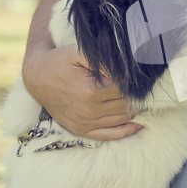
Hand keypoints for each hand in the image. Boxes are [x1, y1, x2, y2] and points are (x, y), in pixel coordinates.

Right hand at [22, 44, 142, 139]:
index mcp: (91, 91)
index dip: (137, 82)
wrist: (37, 77)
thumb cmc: (61, 61)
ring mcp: (85, 123)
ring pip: (123, 119)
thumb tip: (127, 68)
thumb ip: (104, 59)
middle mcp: (89, 111)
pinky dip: (128, 130)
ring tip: (146, 100)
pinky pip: (110, 135)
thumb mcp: (80, 52)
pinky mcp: (81, 130)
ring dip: (137, 111)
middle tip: (149, 88)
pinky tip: (140, 122)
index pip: (126, 89)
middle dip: (139, 96)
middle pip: (127, 105)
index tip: (144, 76)